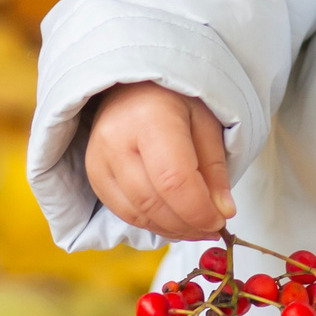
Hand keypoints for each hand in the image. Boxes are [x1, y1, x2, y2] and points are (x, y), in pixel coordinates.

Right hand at [84, 81, 234, 239]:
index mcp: (150, 118)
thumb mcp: (207, 122)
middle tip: (213, 229)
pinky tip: (174, 221)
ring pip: (137, 214)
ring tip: (197, 226)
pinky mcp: (93, 175)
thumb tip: (223, 212)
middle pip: (153, 203)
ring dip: (172, 229)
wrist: (133, 85)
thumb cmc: (175, 99)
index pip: (174, 180)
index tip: (220, 221)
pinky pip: (124, 213)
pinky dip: (153, 224)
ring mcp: (98, 160)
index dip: (199, 210)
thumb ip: (215, 168)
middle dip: (188, 225)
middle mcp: (116, 140)